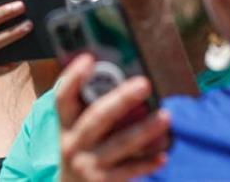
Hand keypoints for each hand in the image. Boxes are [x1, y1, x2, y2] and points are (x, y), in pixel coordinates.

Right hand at [56, 54, 170, 181]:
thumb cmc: (79, 156)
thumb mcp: (74, 136)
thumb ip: (89, 115)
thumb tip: (122, 87)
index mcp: (65, 126)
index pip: (63, 98)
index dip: (73, 77)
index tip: (88, 58)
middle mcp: (73, 144)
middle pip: (97, 117)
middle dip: (121, 99)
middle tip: (143, 83)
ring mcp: (88, 165)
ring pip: (120, 144)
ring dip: (145, 129)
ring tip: (166, 115)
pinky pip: (130, 170)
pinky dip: (148, 162)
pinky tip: (163, 154)